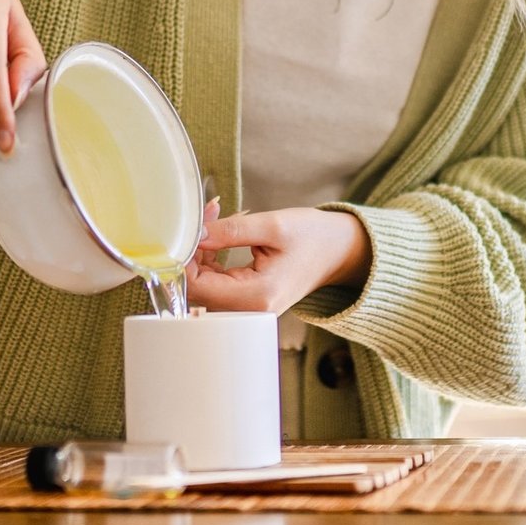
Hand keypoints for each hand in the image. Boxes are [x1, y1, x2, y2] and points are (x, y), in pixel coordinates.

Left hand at [185, 207, 370, 313]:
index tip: (193, 227)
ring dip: (201, 250)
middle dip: (193, 249)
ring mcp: (248, 308)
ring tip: (215, 216)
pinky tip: (219, 233)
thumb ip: (231, 230)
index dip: (186, 256)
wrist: (339, 252)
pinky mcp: (246, 299)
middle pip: (197, 287)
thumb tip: (194, 234)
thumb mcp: (273, 226)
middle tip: (207, 214)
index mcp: (257, 296)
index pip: (198, 286)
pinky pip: (215, 282)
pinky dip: (211, 256)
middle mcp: (250, 310)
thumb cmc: (313, 238)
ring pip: (203, 283)